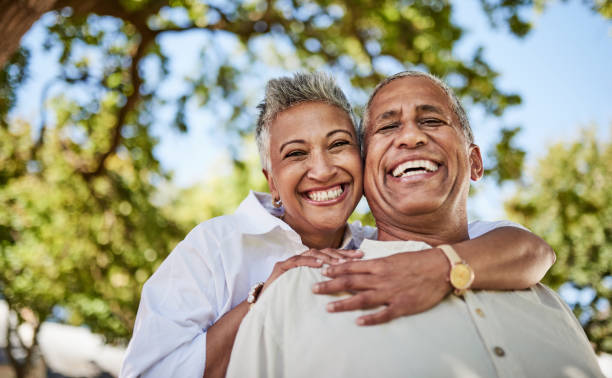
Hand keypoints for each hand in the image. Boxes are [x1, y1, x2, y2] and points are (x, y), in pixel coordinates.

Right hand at [263, 249, 362, 292]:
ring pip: (311, 254)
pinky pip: (297, 261)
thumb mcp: (309, 290)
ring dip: (327, 257)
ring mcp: (290, 261)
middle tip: (357, 256)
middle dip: (341, 253)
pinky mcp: (281, 267)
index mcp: (309, 264)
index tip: (361, 255)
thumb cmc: (288, 299)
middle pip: (323, 251)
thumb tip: (346, 287)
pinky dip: (309, 262)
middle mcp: (301, 259)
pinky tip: (320, 264)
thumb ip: (323, 284)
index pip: (330, 255)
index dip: (345, 254)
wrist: (265, 306)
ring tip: (340, 262)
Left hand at [312, 248, 451, 325]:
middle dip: (330, 286)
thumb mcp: (395, 257)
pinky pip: (383, 314)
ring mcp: (390, 293)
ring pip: (362, 299)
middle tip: (314, 289)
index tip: (322, 271)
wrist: (441, 267)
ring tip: (328, 307)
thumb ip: (378, 263)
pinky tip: (358, 321)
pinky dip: (370, 318)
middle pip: (350, 282)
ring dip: (343, 304)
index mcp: (379, 265)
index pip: (352, 268)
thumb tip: (362, 263)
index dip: (335, 270)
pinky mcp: (402, 305)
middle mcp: (381, 278)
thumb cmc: (419, 260)